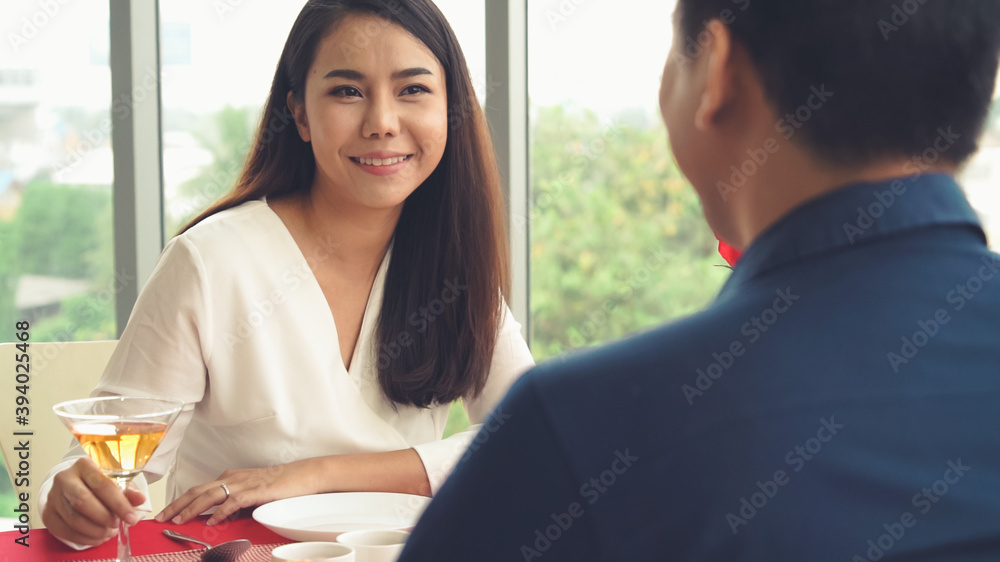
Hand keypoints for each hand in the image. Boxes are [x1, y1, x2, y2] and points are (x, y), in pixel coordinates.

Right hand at [41, 457, 145, 545]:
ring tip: (108, 532)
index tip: (131, 518)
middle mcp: (64, 478)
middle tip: (116, 525)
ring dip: (95, 531)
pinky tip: (96, 537)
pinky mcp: (48, 513)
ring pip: (74, 519)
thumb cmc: (96, 482)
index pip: (102, 485)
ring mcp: (53, 496)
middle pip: (83, 502)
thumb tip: (140, 500)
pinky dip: (84, 538)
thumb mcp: (114, 480)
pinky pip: (65, 531)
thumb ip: (127, 490)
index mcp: (84, 465)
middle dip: (104, 518)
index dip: (119, 504)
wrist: (70, 484)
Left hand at [156, 460, 318, 525]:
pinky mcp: (256, 491)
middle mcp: (232, 478)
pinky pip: (233, 501)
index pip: (198, 489)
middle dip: (176, 505)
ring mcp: (243, 483)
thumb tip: (216, 517)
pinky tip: (212, 520)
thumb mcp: (250, 492)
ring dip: (192, 508)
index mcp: (229, 477)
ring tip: (178, 521)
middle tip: (161, 518)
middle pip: (197, 490)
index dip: (179, 501)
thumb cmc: (279, 485)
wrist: (302, 475)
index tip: (165, 513)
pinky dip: (221, 511)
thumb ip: (233, 502)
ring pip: (210, 494)